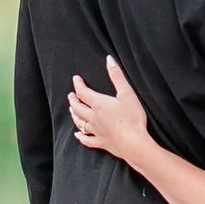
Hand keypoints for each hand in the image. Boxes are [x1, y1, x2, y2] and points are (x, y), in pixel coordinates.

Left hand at [69, 53, 151, 170]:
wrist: (133, 143)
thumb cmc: (132, 117)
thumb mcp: (127, 93)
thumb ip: (117, 76)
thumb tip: (109, 60)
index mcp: (98, 104)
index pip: (83, 92)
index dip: (78, 84)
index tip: (76, 79)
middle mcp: (93, 117)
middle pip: (78, 108)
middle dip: (73, 100)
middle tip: (70, 95)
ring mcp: (96, 131)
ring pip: (80, 122)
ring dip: (74, 115)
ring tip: (71, 110)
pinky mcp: (102, 142)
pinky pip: (87, 140)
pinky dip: (81, 137)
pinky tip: (77, 135)